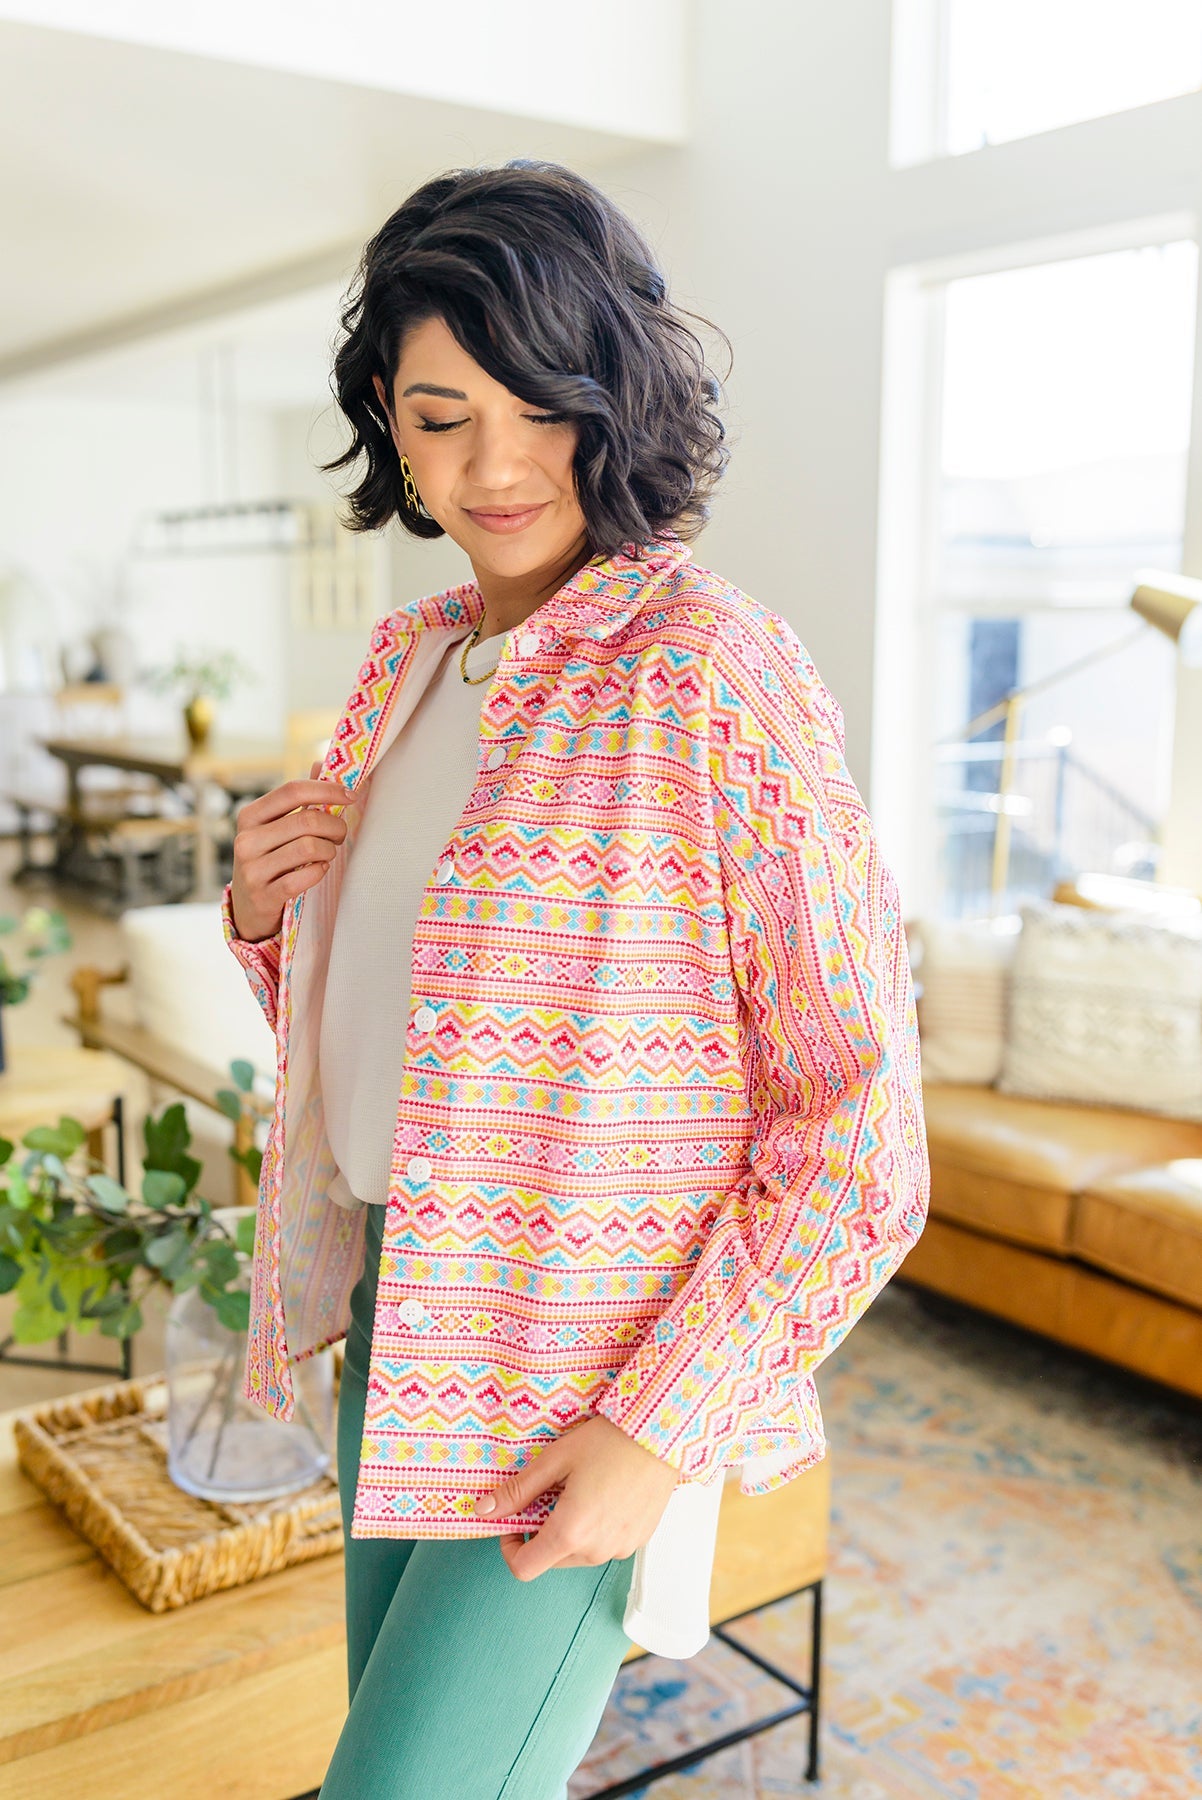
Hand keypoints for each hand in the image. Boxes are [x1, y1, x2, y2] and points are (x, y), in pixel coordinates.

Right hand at [228, 760, 355, 941]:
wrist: (248, 907)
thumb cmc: (270, 859)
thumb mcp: (276, 827)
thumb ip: (299, 799)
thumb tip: (321, 763)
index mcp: (250, 816)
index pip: (292, 791)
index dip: (326, 790)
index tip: (350, 795)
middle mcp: (246, 840)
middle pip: (307, 821)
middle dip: (335, 826)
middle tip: (340, 834)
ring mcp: (252, 869)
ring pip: (309, 848)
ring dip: (329, 851)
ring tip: (327, 854)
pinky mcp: (263, 895)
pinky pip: (304, 877)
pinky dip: (319, 872)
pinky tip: (318, 870)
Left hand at [473, 1415, 678, 1579]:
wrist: (662, 1433)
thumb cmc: (609, 1440)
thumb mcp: (555, 1459)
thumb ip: (518, 1490)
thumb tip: (483, 1510)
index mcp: (570, 1532)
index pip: (524, 1568)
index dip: (510, 1548)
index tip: (513, 1521)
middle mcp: (596, 1550)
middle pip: (552, 1559)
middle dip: (542, 1532)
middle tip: (550, 1493)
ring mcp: (621, 1549)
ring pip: (579, 1554)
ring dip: (570, 1531)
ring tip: (581, 1490)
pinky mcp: (638, 1541)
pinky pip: (605, 1545)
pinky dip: (595, 1529)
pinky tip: (604, 1494)